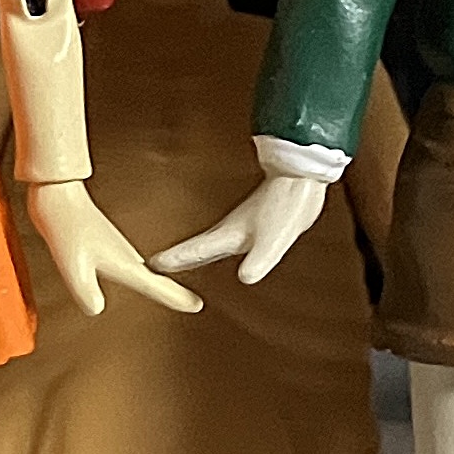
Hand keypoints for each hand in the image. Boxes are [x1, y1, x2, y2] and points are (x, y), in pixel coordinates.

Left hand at [26, 180, 199, 317]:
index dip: (177, 297)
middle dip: (173, 292)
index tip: (198, 305)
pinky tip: (132, 270)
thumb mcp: (71, 265)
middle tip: (193, 303)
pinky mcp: (105, 242)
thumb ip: (84, 290)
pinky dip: (139, 271)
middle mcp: (125, 255)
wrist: (57, 192)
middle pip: (157, 278)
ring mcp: (116, 247)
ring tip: (169, 292)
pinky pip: (129, 262)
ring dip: (158, 281)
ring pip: (144, 269)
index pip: (157, 285)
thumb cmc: (64, 226)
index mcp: (124, 262)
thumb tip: (96, 309)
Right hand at [150, 173, 331, 285]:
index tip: (152, 265)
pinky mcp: (253, 220)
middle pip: (196, 246)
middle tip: (155, 266)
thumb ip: (260, 259)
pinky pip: (224, 236)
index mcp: (229, 233)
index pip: (195, 249)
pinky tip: (222, 246)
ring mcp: (241, 224)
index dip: (175, 259)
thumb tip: (246, 277)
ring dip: (192, 250)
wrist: (300, 177)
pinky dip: (213, 243)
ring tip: (179, 260)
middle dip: (177, 256)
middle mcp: (230, 229)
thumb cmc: (286, 205)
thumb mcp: (274, 239)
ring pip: (209, 239)